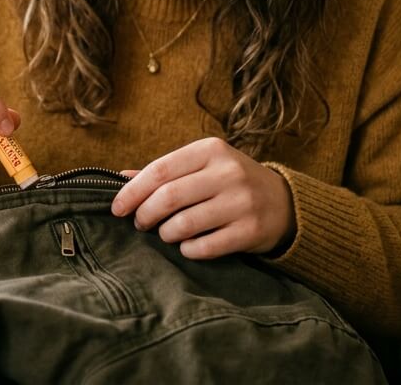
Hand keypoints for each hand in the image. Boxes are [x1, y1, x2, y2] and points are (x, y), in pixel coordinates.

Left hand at [111, 137, 295, 258]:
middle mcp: (228, 172)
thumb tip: (120, 178)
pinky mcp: (249, 231)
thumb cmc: (230, 182)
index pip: (159, 170)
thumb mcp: (202, 166)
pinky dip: (188, 250)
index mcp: (211, 150)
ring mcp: (241, 202)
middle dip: (145, 215)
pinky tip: (187, 246)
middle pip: (168, 197)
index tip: (116, 208)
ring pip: (183, 224)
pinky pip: (204, 247)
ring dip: (166, 234)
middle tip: (140, 223)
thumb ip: (164, 171)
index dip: (132, 192)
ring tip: (166, 233)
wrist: (283, 203)